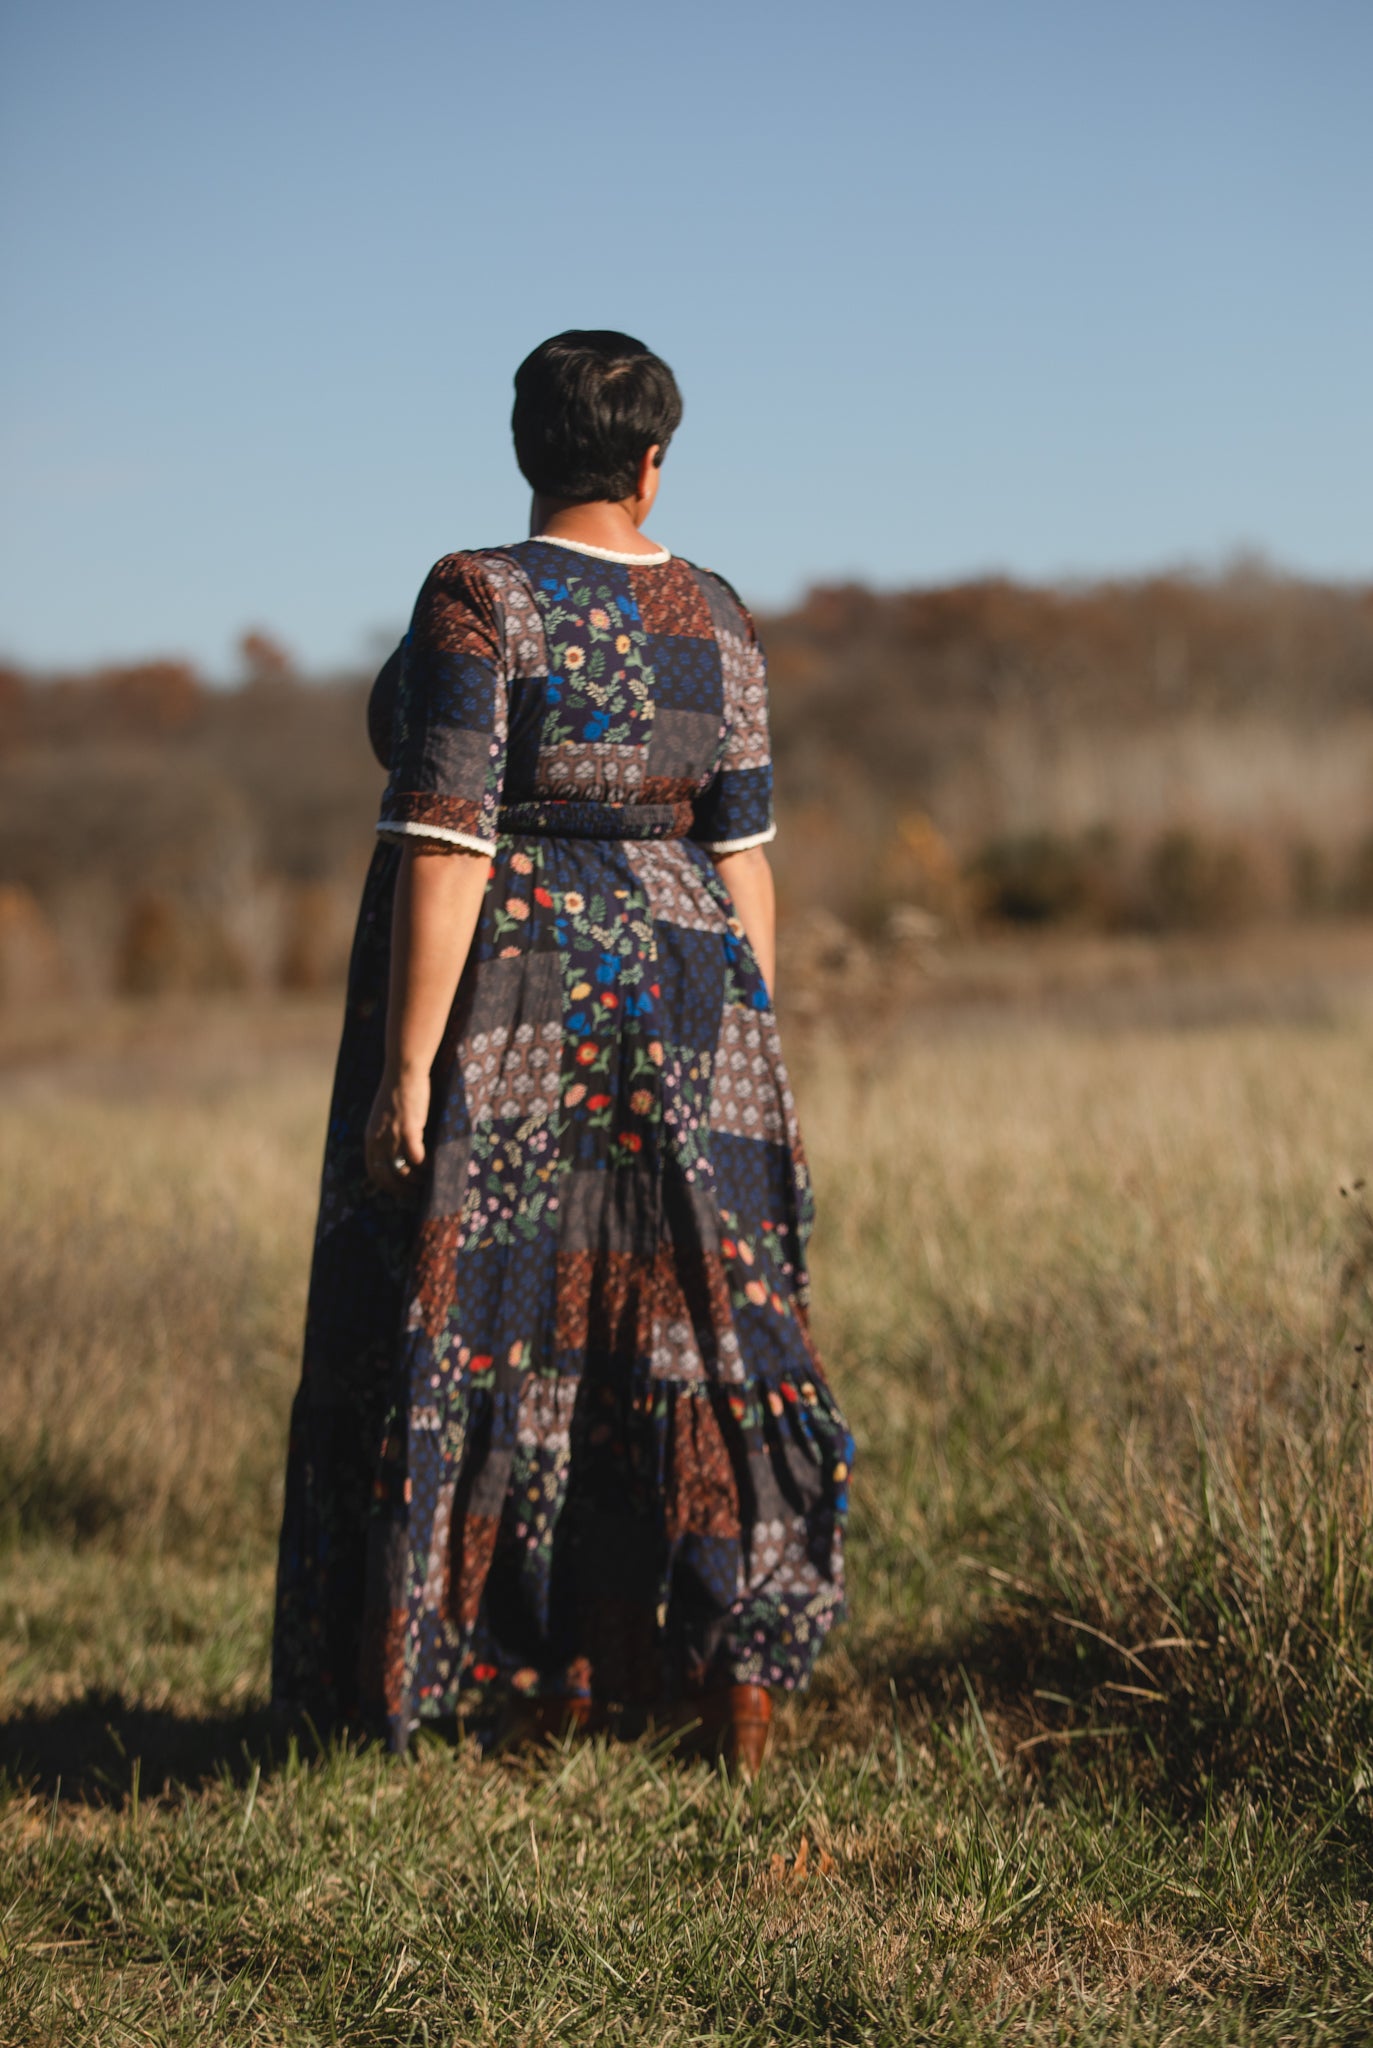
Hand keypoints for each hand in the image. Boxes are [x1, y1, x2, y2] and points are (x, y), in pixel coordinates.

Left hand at [364, 1065, 429, 1194]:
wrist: (403, 1071)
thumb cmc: (397, 1092)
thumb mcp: (382, 1118)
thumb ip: (382, 1137)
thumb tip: (389, 1151)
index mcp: (370, 1138)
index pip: (373, 1172)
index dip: (386, 1187)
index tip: (399, 1192)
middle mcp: (378, 1141)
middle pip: (387, 1177)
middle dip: (402, 1190)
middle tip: (416, 1194)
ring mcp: (392, 1137)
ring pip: (403, 1172)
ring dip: (417, 1180)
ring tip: (428, 1180)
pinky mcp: (408, 1130)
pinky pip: (418, 1159)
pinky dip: (427, 1166)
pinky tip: (434, 1164)